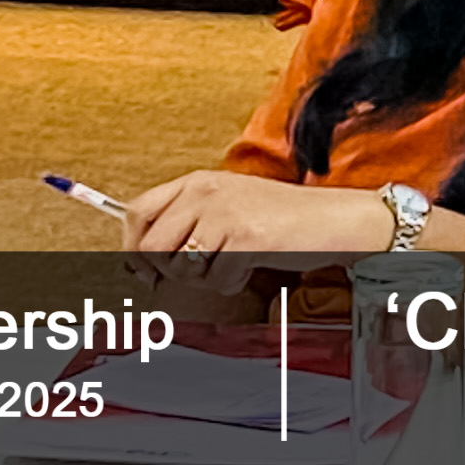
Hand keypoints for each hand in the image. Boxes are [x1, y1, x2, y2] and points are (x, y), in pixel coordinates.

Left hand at [119, 171, 387, 298]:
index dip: (132, 246)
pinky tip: (251, 266)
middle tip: (195, 273)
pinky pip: (216, 279)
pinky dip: (231, 283)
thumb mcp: (228, 205)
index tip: (143, 269)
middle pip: (150, 246)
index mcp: (197, 182)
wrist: (333, 218)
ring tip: (231, 264)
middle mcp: (205, 192)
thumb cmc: (282, 217)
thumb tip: (143, 256)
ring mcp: (224, 213)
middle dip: (166, 272)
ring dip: (204, 278)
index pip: (138, 212)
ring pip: (181, 268)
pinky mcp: (245, 238)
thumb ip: (189, 220)